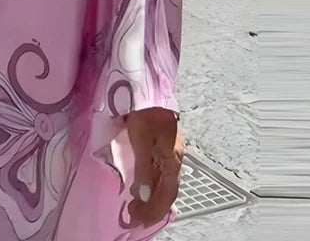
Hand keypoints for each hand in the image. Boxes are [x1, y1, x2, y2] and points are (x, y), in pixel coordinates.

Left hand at [126, 108, 184, 228]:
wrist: (148, 90)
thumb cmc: (145, 114)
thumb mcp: (142, 142)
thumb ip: (144, 170)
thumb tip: (145, 197)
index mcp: (172, 159)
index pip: (167, 193)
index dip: (155, 209)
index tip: (140, 220)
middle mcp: (175, 158)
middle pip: (167, 190)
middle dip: (153, 208)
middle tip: (135, 217)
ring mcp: (170, 152)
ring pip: (164, 183)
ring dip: (152, 198)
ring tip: (136, 207)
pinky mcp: (163, 145)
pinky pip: (161, 173)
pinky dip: (153, 185)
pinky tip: (143, 188)